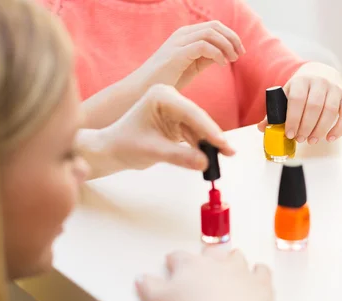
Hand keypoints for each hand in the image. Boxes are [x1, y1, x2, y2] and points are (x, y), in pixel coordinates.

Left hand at [85, 84, 234, 177]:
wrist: (112, 149)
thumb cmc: (124, 144)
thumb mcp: (153, 151)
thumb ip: (179, 156)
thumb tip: (204, 163)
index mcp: (161, 95)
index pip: (191, 112)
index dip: (209, 129)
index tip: (222, 143)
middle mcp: (170, 98)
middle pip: (198, 118)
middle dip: (213, 136)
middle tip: (229, 152)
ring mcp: (175, 109)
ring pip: (199, 127)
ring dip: (210, 142)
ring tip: (224, 156)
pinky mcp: (178, 121)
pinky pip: (195, 133)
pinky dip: (202, 145)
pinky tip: (212, 155)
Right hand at [128, 21, 244, 91]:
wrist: (144, 89)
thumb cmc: (168, 79)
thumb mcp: (193, 65)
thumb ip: (207, 57)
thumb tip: (226, 53)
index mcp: (186, 35)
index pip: (214, 26)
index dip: (231, 36)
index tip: (240, 51)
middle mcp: (182, 34)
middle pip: (215, 26)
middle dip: (232, 38)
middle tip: (240, 54)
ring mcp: (179, 42)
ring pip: (211, 33)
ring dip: (227, 45)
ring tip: (233, 59)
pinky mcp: (177, 54)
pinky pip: (203, 46)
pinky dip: (217, 54)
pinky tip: (222, 64)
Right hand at [136, 248, 272, 300]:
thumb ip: (149, 287)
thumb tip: (142, 279)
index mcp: (190, 266)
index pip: (179, 257)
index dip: (174, 259)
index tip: (172, 261)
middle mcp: (216, 264)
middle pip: (211, 252)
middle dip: (208, 254)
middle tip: (205, 258)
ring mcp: (240, 272)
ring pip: (237, 257)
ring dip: (233, 259)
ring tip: (231, 260)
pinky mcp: (260, 285)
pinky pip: (262, 271)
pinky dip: (260, 272)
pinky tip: (258, 272)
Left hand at [256, 75, 341, 143]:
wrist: (322, 73)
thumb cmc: (302, 89)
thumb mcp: (287, 95)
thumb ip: (276, 112)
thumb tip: (262, 128)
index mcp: (302, 80)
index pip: (297, 100)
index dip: (293, 119)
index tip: (290, 134)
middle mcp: (320, 82)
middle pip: (314, 107)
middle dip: (306, 127)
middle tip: (300, 139)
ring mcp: (335, 89)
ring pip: (330, 111)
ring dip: (320, 129)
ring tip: (312, 140)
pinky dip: (340, 128)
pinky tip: (330, 138)